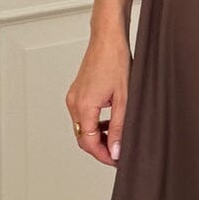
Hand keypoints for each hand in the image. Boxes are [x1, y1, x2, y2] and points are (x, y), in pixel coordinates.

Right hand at [66, 32, 130, 166]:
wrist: (108, 38)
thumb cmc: (116, 61)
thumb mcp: (124, 99)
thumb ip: (120, 127)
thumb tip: (116, 150)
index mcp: (84, 106)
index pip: (89, 143)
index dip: (104, 156)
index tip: (117, 161)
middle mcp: (74, 103)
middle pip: (83, 138)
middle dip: (101, 149)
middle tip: (119, 153)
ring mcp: (74, 97)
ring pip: (83, 128)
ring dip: (98, 137)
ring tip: (118, 138)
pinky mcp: (77, 92)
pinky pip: (83, 116)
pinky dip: (95, 124)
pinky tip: (110, 123)